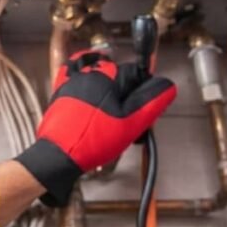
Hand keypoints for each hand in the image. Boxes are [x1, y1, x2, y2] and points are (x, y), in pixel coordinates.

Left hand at [13, 51, 175, 206]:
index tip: (143, 106)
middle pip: (116, 73)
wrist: (59, 155)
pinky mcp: (59, 91)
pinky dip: (82, 79)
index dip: (143, 90)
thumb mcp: (131, 124)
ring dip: (104, 85)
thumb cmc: (93, 140)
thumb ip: (152, 102)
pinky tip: (88, 95)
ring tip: (108, 107)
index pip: (136, 72)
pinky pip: (72, 74)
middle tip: (125, 115)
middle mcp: (88, 72)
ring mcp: (71, 80)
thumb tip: (168, 86)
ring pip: (95, 72)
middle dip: (124, 91)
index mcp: (107, 76)